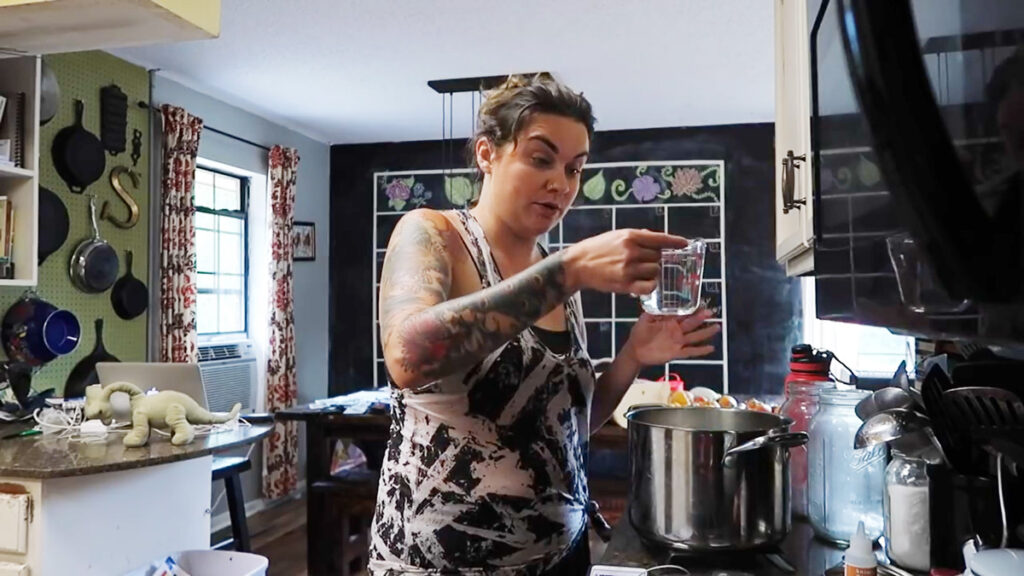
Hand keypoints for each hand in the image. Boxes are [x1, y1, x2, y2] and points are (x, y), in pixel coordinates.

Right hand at [563, 229, 688, 293]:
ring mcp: (629, 269)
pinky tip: (644, 283)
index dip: (675, 241)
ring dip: (652, 272)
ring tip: (639, 272)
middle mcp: (632, 251)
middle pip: (658, 257)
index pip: (660, 238)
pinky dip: (650, 285)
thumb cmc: (597, 249)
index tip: (685, 243)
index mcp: (630, 236)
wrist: (578, 264)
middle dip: (655, 259)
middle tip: (643, 262)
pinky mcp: (625, 284)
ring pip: (655, 271)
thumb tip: (657, 240)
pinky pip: (650, 286)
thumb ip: (637, 237)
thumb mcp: (616, 235)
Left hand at [620, 308, 719, 366]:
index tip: (701, 303)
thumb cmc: (639, 334)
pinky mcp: (676, 352)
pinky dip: (701, 350)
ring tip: (717, 327)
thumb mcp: (645, 319)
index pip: (683, 313)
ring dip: (705, 332)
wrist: (635, 351)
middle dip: (701, 317)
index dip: (691, 309)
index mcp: (669, 321)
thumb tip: (661, 302)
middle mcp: (676, 330)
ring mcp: (677, 341)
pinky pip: (691, 351)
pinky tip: (711, 348)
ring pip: (695, 336)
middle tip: (711, 312)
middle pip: (692, 323)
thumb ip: (653, 312)